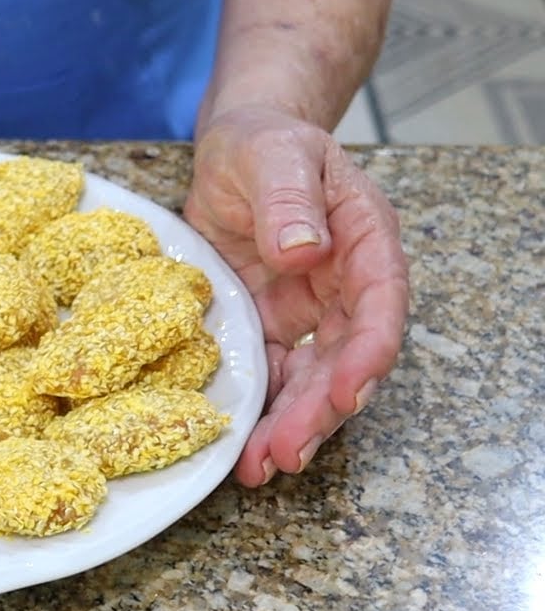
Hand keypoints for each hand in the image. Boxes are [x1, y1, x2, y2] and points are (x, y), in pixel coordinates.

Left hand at [184, 106, 408, 486]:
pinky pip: (268, 373)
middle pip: (343, 357)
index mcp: (363, 240)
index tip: (345, 392)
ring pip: (308, 377)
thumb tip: (304, 250)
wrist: (231, 151)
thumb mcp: (273, 154)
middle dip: (319, 410)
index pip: (378, 303)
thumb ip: (289, 199)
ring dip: (290, 424)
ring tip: (261, 467)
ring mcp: (306, 310)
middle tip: (287, 452)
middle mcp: (343, 285)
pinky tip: (240, 446)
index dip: (367, 353)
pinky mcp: (267, 324)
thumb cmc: (262, 143)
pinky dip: (259, 410)